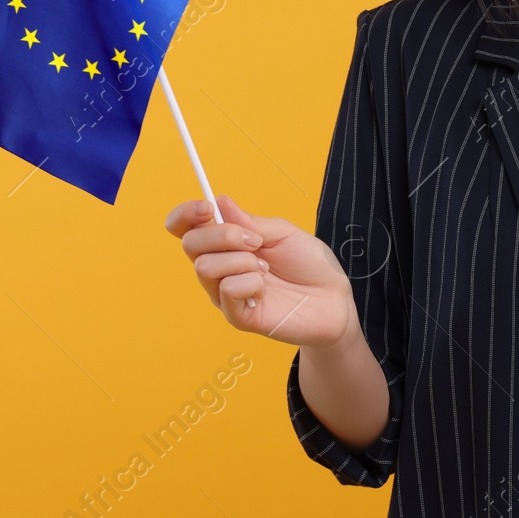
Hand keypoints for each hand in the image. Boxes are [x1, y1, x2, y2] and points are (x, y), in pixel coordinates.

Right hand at [164, 194, 356, 349]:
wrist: (333, 299)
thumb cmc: (309, 264)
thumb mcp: (283, 233)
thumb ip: (249, 222)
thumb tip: (219, 201)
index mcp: (226, 244)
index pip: (186, 228)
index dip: (185, 215)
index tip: (206, 208)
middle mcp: (220, 268)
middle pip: (190, 244)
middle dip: (222, 235)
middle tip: (256, 241)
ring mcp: (225, 294)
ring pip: (205, 267)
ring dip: (241, 261)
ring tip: (265, 268)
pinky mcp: (237, 316)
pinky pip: (227, 291)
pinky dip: (250, 282)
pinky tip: (265, 288)